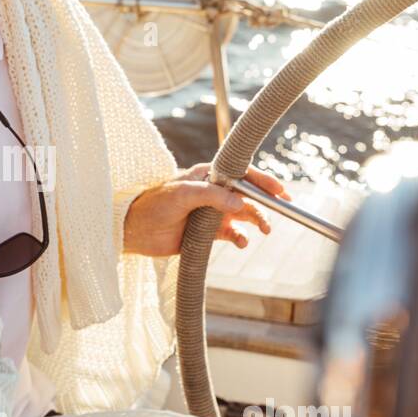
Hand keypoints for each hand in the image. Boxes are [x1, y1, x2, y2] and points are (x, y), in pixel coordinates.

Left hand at [122, 163, 288, 256]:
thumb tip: (241, 202)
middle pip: (248, 195)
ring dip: (257, 221)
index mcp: (208, 175)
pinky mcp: (208, 232)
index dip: (262, 181)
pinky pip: (233, 233)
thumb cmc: (154, 205)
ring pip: (244, 214)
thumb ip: (212, 195)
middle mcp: (214, 192)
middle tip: (282, 210)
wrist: (135, 231)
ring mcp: (212, 212)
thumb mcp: (182, 194)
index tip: (279, 191)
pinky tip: (241, 242)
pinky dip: (241, 238)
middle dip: (266, 202)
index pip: (242, 174)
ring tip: (265, 230)